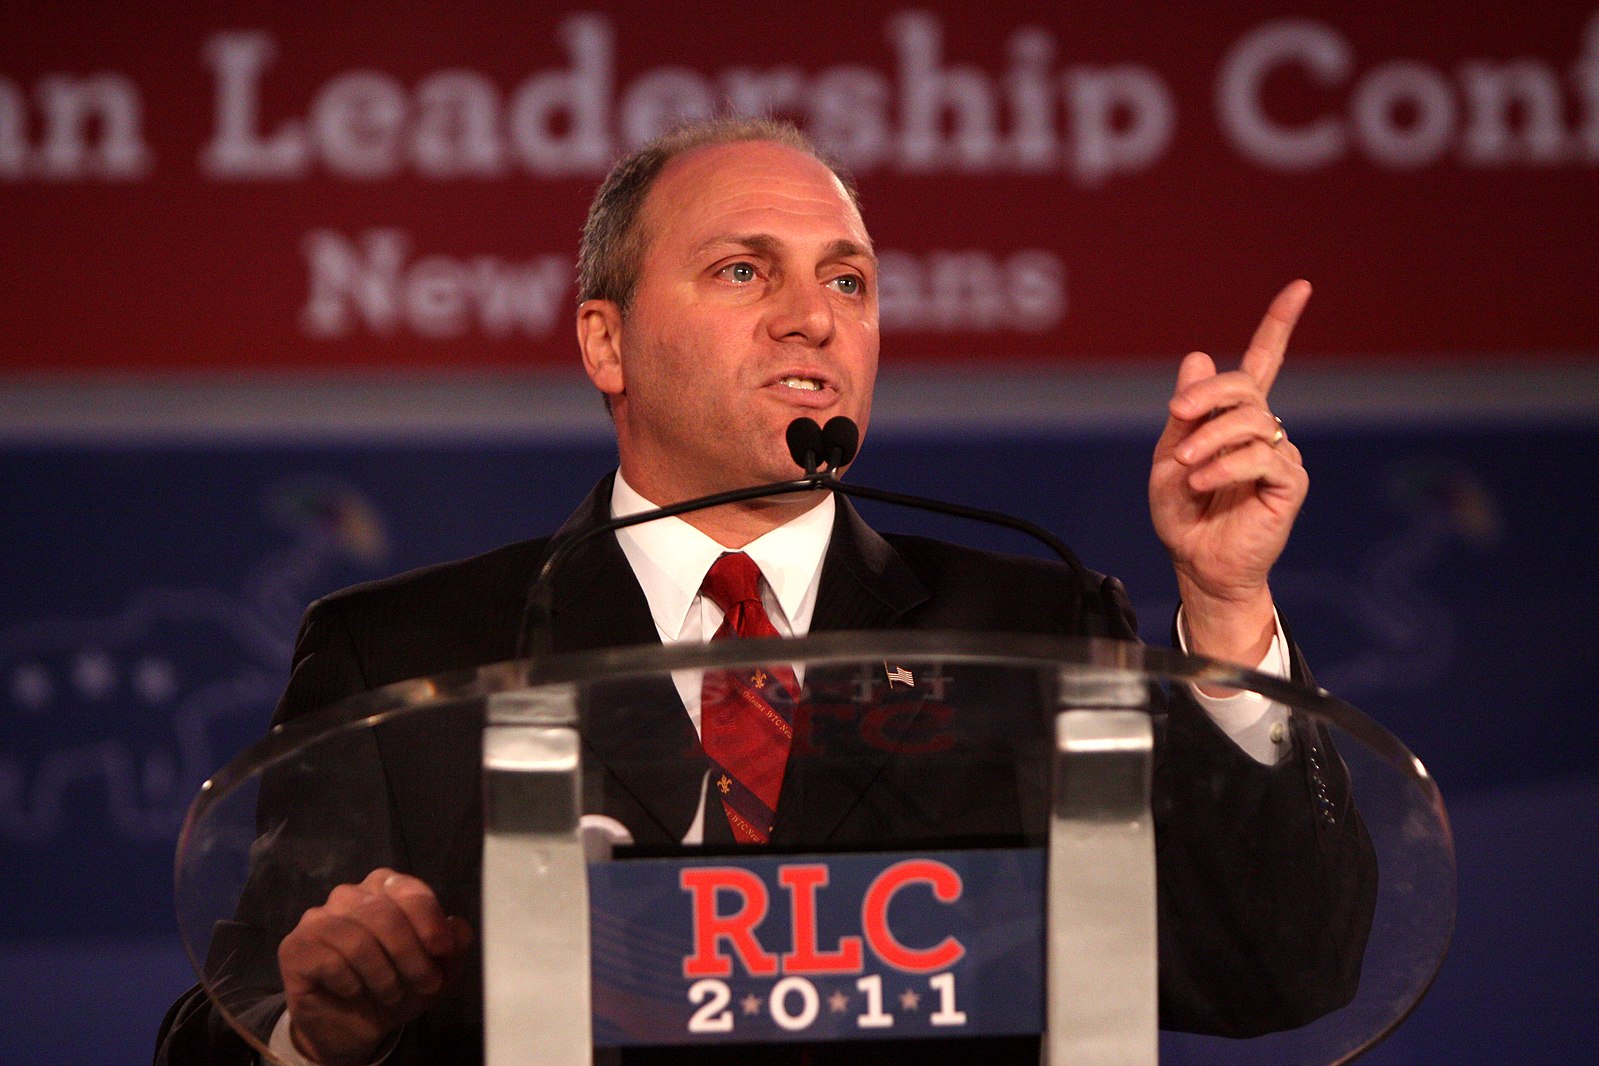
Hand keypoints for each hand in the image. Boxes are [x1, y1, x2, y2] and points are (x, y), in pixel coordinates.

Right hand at [278, 868, 472, 1065]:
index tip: (442, 950)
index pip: (408, 890)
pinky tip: (354, 991)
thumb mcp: (435, 972)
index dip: (428, 919)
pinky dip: (351, 983)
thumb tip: (457, 926)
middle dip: (411, 955)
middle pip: (384, 915)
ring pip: (357, 939)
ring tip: (391, 995)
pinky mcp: (295, 947)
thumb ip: (453, 947)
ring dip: (383, 975)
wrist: (351, 1028)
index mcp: (384, 889)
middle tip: (425, 984)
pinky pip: (329, 961)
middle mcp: (349, 895)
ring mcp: (318, 919)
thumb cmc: (395, 988)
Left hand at [1149, 281, 1310, 663]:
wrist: (1195, 562)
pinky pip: (1261, 457)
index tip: (1300, 288)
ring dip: (1209, 438)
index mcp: (1235, 419)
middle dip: (1207, 394)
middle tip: (1178, 414)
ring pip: (1250, 421)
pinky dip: (1225, 465)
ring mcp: (1280, 454)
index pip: (1263, 363)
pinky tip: (1204, 482)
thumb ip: (1185, 412)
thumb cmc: (1183, 514)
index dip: (1279, 325)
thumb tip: (1197, 357)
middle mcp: (1264, 430)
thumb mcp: (1169, 456)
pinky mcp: (1289, 483)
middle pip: (1245, 386)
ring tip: (1187, 469)